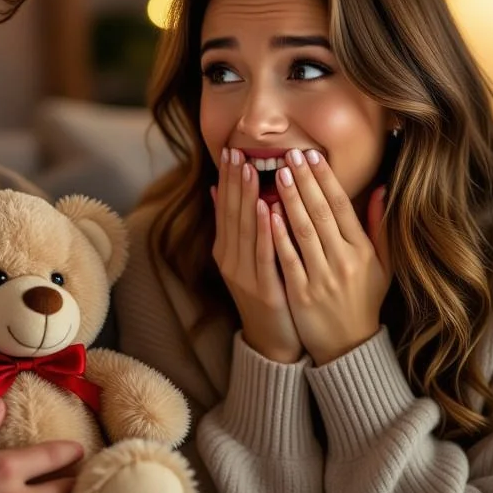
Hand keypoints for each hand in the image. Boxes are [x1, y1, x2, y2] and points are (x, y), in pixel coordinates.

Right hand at [212, 147, 301, 363]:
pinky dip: (262, 228)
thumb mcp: (246, 260)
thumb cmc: (268, 295)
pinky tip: (265, 206)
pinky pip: (262, 253)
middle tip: (236, 150)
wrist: (273, 342)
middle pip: (231, 213)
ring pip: (244, 229)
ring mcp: (244, 275)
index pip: (225, 208)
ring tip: (249, 168)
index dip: (227, 179)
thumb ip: (234, 227)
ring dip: (246, 197)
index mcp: (226, 251)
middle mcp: (230, 260)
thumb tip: (218, 192)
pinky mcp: (262, 288)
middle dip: (234, 180)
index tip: (230, 150)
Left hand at [270, 149, 391, 365]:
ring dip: (290, 199)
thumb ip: (379, 228)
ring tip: (277, 173)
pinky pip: (288, 258)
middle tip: (289, 154)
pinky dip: (278, 234)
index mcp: (362, 252)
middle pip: (321, 213)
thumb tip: (382, 189)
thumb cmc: (363, 301)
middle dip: (305, 181)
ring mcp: (322, 277)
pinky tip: (268, 212)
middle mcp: (343, 261)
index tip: (312, 155)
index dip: (326, 179)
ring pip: (303, 231)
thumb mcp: (382, 266)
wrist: (349, 347)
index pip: (341, 207)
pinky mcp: (301, 293)